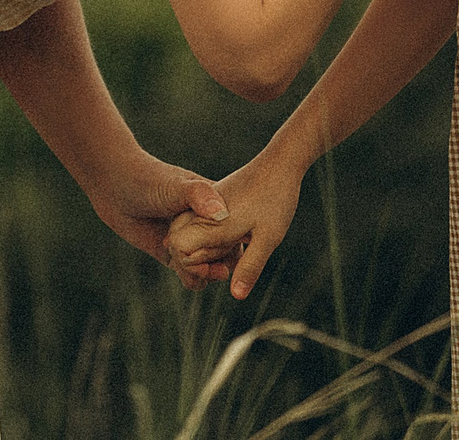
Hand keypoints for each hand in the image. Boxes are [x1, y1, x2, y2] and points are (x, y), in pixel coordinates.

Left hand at [91, 150, 231, 290]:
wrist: (113, 186)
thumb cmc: (147, 178)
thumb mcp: (174, 185)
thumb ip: (198, 195)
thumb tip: (221, 212)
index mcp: (215, 203)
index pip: (236, 228)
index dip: (236, 243)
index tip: (229, 251)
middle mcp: (206, 224)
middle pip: (225, 251)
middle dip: (222, 262)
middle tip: (214, 269)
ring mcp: (189, 241)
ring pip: (208, 266)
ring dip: (207, 274)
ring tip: (199, 273)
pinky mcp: (172, 254)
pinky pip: (189, 273)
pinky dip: (192, 278)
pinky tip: (185, 274)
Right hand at [163, 154, 303, 299]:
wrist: (280, 163)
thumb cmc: (276, 199)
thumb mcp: (268, 238)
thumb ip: (250, 267)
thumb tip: (236, 296)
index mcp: (210, 222)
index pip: (178, 249)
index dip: (192, 266)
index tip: (223, 270)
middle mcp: (201, 213)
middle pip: (179, 245)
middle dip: (197, 264)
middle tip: (229, 269)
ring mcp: (206, 207)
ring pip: (189, 236)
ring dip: (205, 252)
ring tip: (234, 256)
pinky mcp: (214, 203)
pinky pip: (201, 227)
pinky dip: (211, 240)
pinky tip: (236, 241)